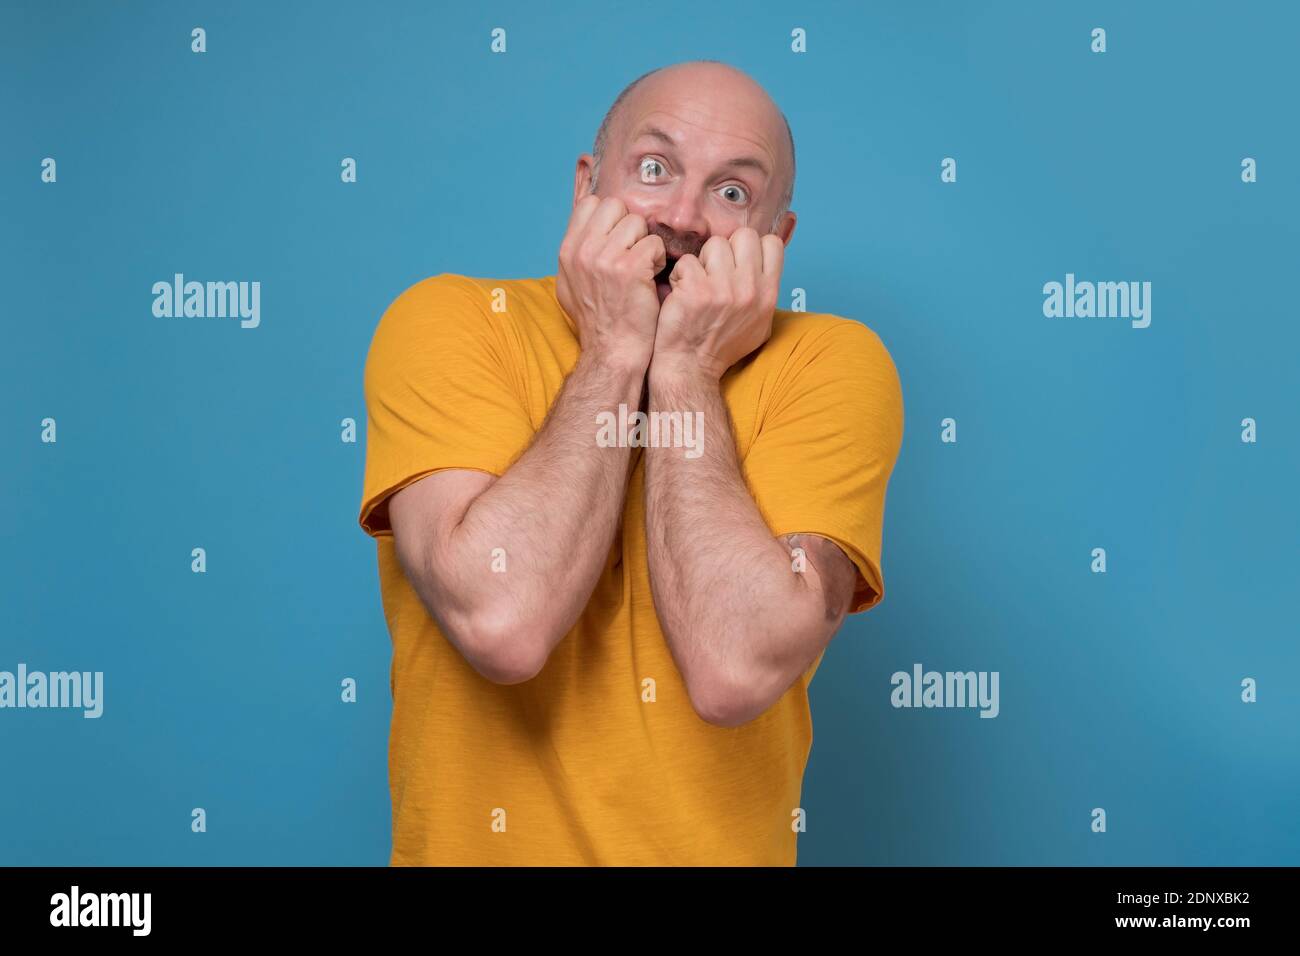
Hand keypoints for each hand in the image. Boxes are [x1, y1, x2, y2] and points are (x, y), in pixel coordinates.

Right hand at [555, 195, 665, 370]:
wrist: (613, 351)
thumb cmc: (598, 321)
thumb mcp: (572, 283)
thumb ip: (577, 253)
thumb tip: (587, 225)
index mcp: (567, 250)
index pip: (590, 204)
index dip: (609, 217)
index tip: (617, 239)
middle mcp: (582, 250)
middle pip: (614, 205)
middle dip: (629, 226)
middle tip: (632, 253)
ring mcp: (605, 258)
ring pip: (637, 222)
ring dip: (645, 243)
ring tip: (643, 268)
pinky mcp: (631, 268)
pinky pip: (654, 243)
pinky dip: (659, 260)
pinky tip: (652, 279)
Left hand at [652, 226, 782, 381]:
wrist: (691, 367)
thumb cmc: (722, 345)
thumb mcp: (759, 323)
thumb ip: (765, 292)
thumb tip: (767, 264)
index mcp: (768, 295)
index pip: (772, 243)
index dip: (754, 247)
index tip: (740, 261)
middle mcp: (750, 289)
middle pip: (744, 235)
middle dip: (727, 248)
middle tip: (715, 270)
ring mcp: (723, 288)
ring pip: (714, 244)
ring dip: (702, 260)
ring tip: (697, 282)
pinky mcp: (695, 289)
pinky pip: (687, 261)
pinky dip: (680, 275)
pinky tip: (681, 293)